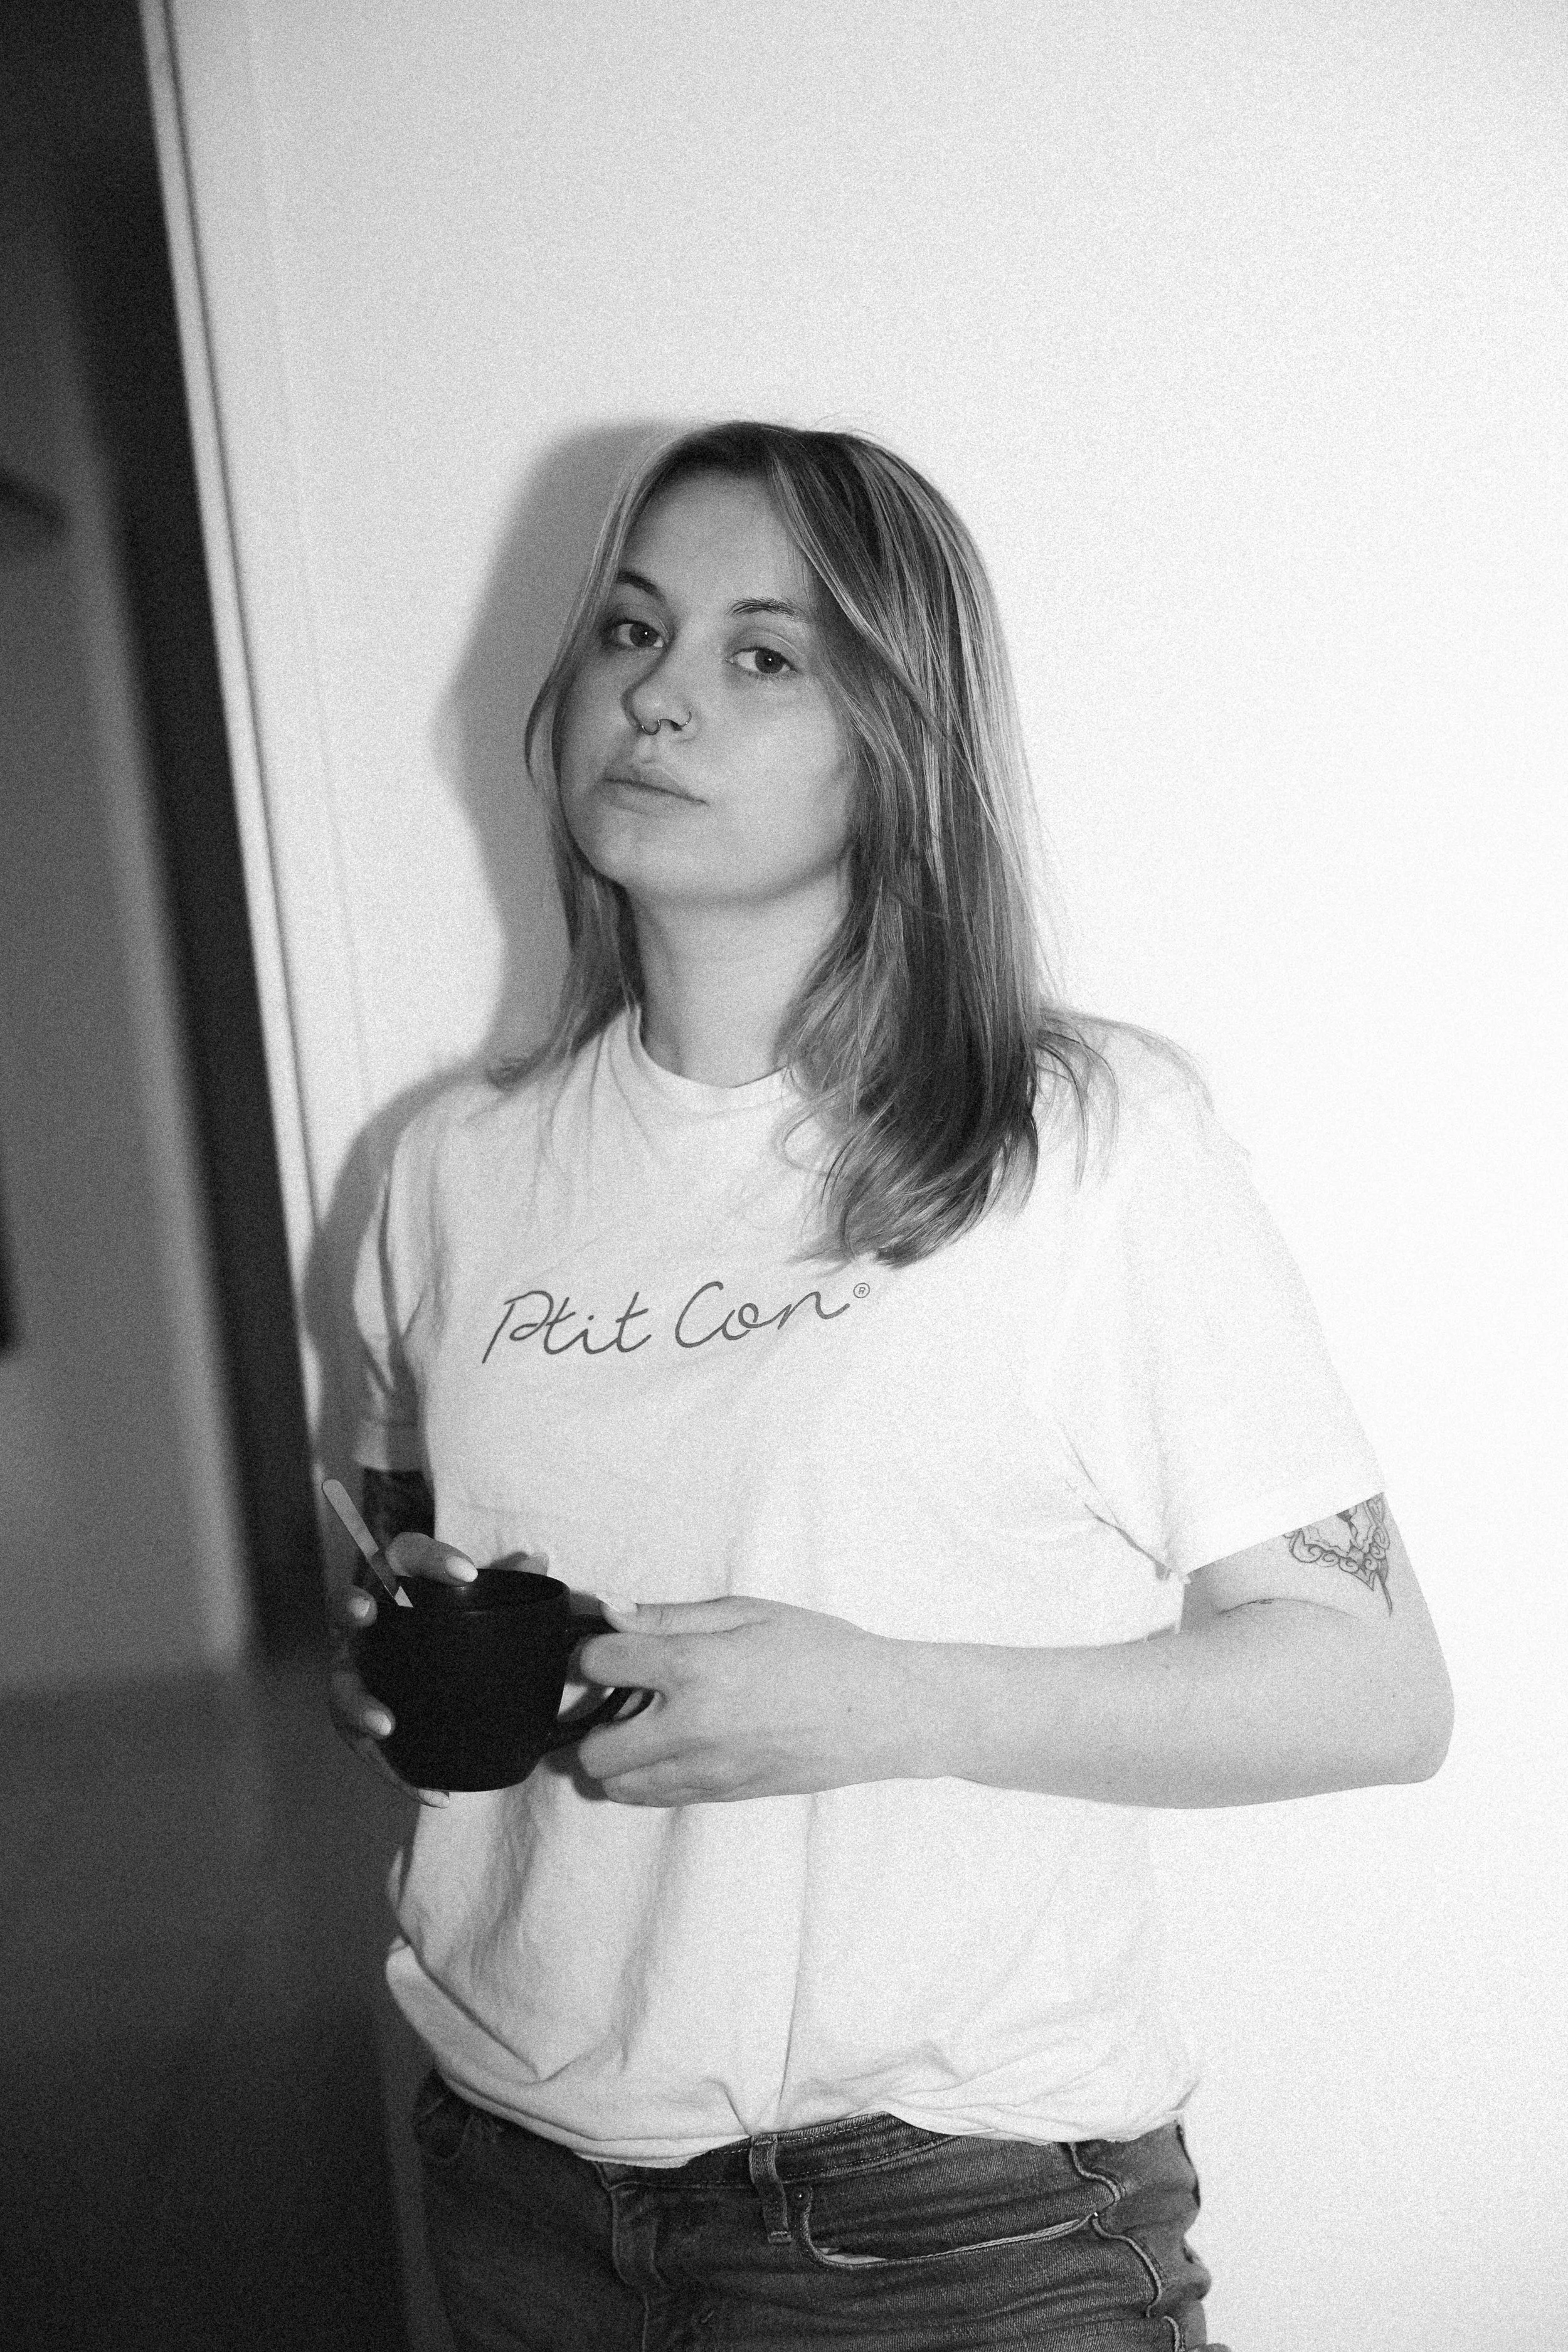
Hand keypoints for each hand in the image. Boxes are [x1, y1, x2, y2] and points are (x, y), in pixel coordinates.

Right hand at [327, 1532, 478, 1803]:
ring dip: (358, 1704)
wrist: (406, 1630)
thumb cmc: (443, 1609)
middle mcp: (362, 1619)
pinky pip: (364, 1745)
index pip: (405, 1553)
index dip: (430, 1557)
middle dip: (350, 1607)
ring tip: (385, 1725)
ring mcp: (352, 1666)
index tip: (466, 1571)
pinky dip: (396, 1771)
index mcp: (393, 1578)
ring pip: (340, 1684)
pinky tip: (434, 1793)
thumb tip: (537, 1561)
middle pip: (344, 1606)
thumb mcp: (471, 1594)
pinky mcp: (356, 1714)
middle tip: (368, 1613)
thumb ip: (505, 1579)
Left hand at [574, 1596, 920, 1806]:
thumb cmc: (821, 1651)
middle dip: (595, 1719)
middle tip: (623, 1695)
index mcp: (694, 1669)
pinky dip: (649, 1776)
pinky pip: (657, 1799)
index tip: (613, 1647)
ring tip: (649, 1724)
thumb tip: (611, 1613)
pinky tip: (677, 1745)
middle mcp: (691, 1728)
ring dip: (618, 1755)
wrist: (880, 1712)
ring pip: (617, 1785)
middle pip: (592, 1749)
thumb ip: (672, 1617)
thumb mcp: (747, 1612)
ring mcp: (706, 1771)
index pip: (598, 1664)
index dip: (596, 1650)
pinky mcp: (723, 1796)